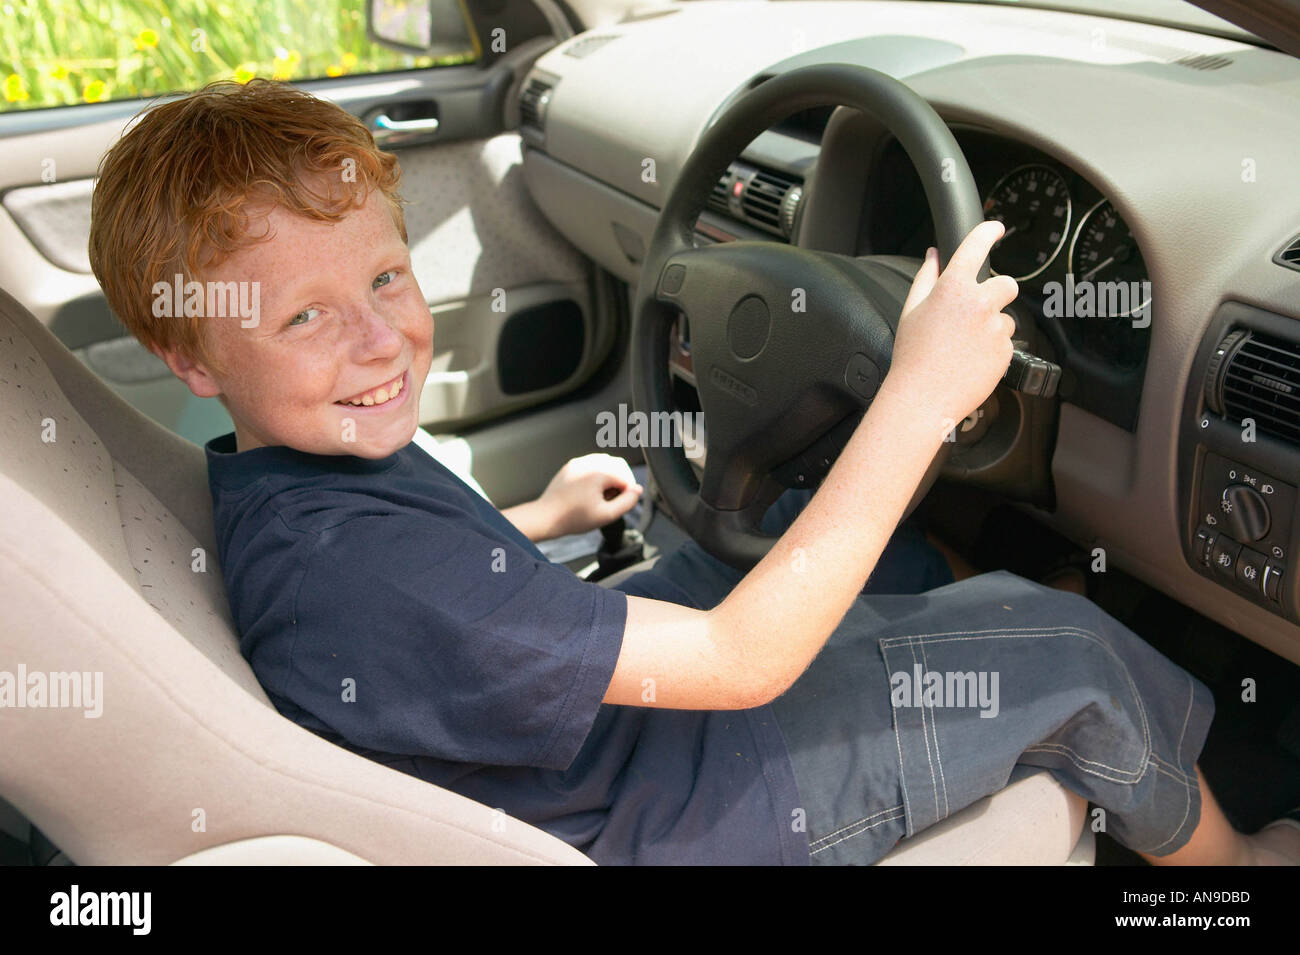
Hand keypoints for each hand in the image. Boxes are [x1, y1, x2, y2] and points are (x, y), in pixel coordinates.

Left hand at [535, 453, 643, 538]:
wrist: (546, 516)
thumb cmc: (574, 518)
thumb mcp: (606, 515)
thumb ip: (627, 502)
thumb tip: (637, 490)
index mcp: (599, 472)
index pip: (626, 476)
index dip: (628, 492)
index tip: (620, 505)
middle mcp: (589, 462)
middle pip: (617, 464)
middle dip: (620, 481)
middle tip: (613, 500)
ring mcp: (579, 462)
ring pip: (605, 463)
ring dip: (610, 477)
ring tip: (601, 496)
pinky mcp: (571, 466)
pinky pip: (591, 465)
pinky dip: (597, 475)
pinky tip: (590, 492)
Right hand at [883, 220, 1018, 432]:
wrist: (923, 398)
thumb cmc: (913, 356)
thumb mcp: (911, 311)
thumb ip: (926, 278)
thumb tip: (933, 255)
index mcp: (953, 288)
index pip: (976, 248)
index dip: (988, 232)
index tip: (995, 228)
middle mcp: (979, 303)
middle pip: (1007, 283)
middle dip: (997, 292)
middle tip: (977, 310)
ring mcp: (995, 328)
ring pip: (1006, 316)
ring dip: (992, 326)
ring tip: (966, 346)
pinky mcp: (1006, 351)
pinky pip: (1006, 342)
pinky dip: (993, 349)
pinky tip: (971, 360)